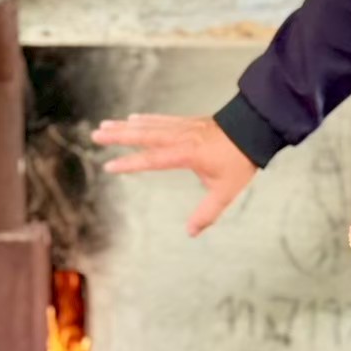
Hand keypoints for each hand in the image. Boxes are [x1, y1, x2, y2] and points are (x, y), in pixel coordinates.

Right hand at [90, 114, 256, 236]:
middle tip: (96, 134)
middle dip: (118, 135)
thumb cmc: (240, 160)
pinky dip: (146, 119)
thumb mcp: (226, 191)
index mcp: (186, 154)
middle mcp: (181, 137)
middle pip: (143, 135)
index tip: (109, 165)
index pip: (151, 159)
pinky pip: (162, 119)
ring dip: (126, 125)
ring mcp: (184, 127)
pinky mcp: (189, 122)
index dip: (129, 163)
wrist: (255, 129)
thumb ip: (207, 213)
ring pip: (149, 125)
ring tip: (105, 125)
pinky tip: (134, 118)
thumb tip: (191, 232)